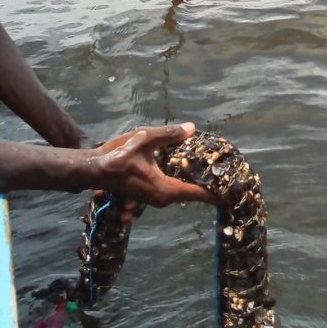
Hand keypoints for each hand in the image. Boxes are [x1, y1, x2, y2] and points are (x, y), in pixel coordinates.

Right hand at [91, 123, 212, 207]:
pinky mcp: (148, 193)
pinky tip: (186, 164)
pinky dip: (181, 177)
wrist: (93, 170)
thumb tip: (192, 129)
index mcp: (166, 189)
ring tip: (210, 166)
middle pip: (192, 192)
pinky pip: (171, 186)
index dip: (217, 192)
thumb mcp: (144, 139)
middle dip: (208, 183)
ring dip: (194, 180)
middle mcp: (163, 198)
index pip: (199, 193)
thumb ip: (169, 134)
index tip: (233, 191)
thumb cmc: (118, 156)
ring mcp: (155, 198)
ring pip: (181, 189)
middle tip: (224, 170)